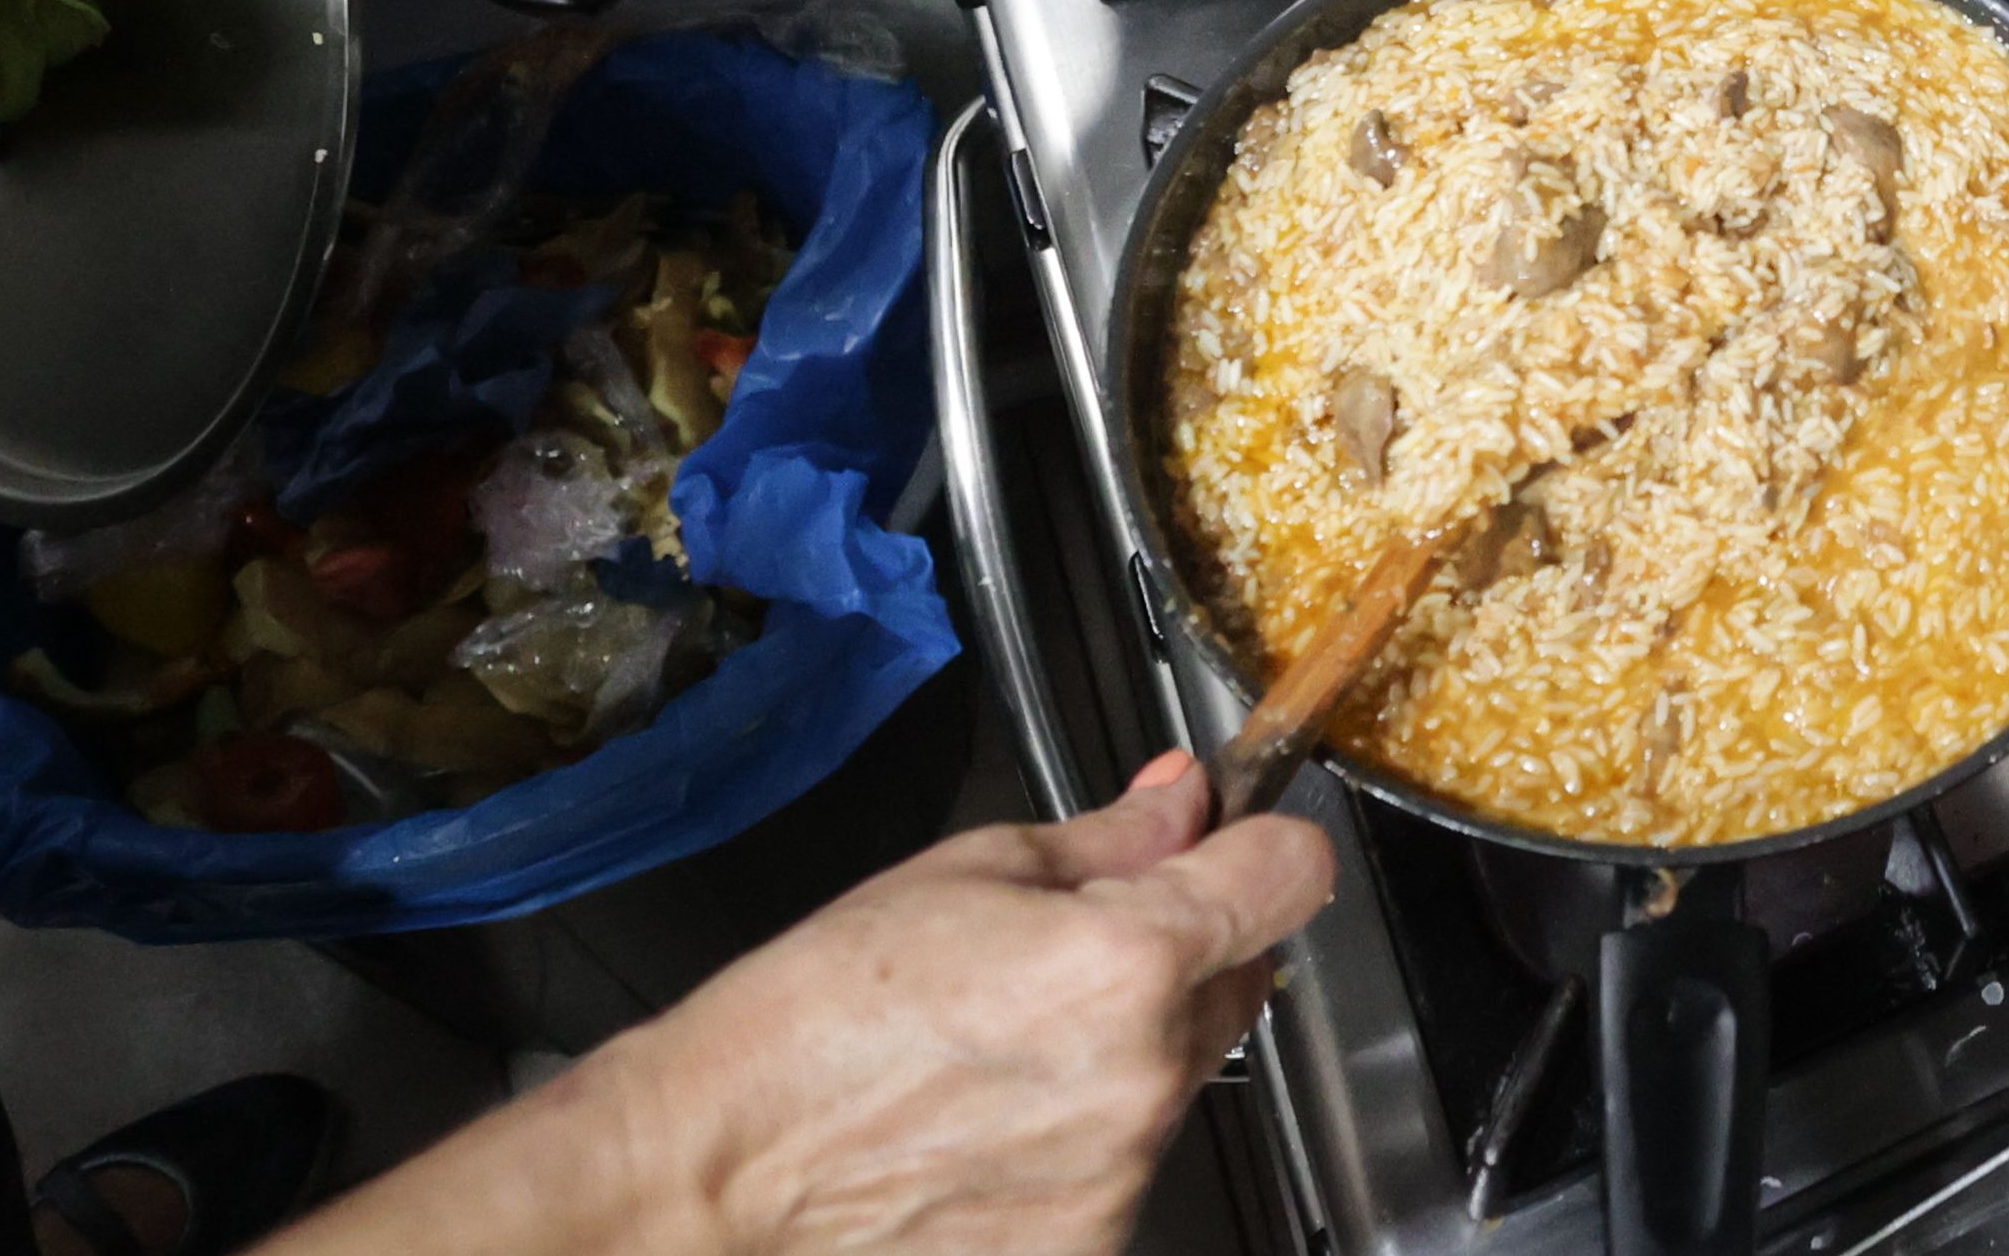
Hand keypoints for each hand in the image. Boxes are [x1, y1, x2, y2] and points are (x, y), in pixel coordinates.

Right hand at [260, 754, 1334, 1255]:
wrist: (716, 1179)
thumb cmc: (812, 1017)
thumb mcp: (960, 874)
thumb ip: (1105, 838)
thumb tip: (1188, 797)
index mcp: (1129, 957)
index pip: (1291, 877)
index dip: (1263, 844)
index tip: (1232, 839)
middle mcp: (1150, 1073)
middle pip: (1241, 978)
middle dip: (1184, 947)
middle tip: (1067, 944)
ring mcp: (1124, 1172)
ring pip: (1180, 1074)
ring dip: (1126, 1048)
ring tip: (996, 1048)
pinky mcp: (1089, 1243)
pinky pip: (1125, 1161)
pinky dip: (1082, 1134)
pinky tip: (986, 1123)